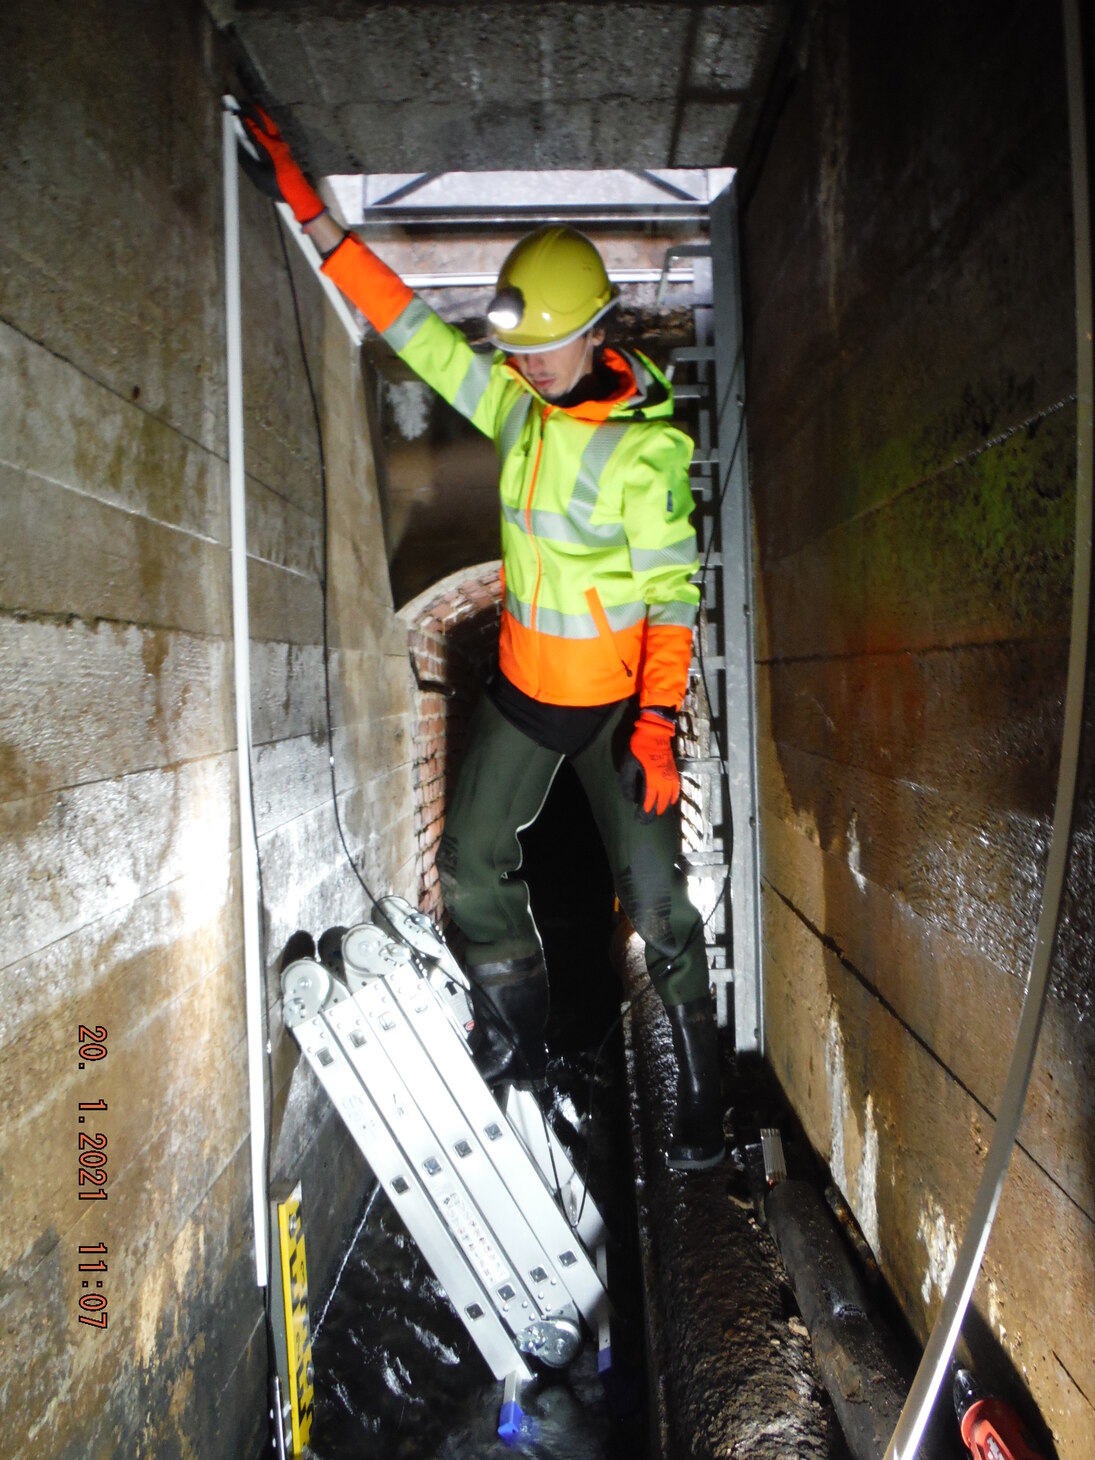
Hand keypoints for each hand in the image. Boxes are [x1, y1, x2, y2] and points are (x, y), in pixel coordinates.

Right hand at [237, 102, 324, 224]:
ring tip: (246, 108)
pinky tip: (257, 122)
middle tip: (237, 103)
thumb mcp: (256, 175)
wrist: (298, 192)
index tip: (232, 109)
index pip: (252, 128)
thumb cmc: (276, 185)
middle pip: (263, 119)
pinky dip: (263, 122)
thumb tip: (236, 145)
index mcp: (268, 147)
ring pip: (269, 122)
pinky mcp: (284, 147)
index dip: (241, 118)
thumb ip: (245, 159)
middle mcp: (276, 141)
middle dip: (250, 109)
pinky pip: (272, 130)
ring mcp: (282, 143)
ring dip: (257, 114)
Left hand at [619, 710, 679, 816]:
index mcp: (652, 781)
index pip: (648, 803)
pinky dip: (671, 799)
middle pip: (660, 805)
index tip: (637, 819)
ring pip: (669, 800)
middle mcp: (664, 783)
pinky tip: (667, 802)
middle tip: (643, 821)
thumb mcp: (628, 764)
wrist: (656, 733)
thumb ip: (628, 783)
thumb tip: (631, 798)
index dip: (643, 814)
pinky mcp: (674, 773)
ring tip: (653, 814)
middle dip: (652, 815)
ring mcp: (671, 778)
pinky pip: (676, 791)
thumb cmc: (639, 747)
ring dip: (661, 808)